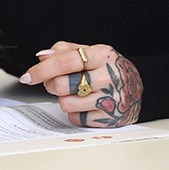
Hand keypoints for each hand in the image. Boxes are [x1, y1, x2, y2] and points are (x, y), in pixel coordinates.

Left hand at [20, 42, 141, 127]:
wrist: (140, 89)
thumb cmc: (110, 69)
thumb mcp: (93, 52)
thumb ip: (66, 50)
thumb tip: (42, 56)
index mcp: (102, 55)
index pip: (65, 61)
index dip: (42, 69)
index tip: (28, 76)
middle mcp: (107, 77)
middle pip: (61, 84)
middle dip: (51, 85)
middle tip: (56, 83)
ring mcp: (109, 99)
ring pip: (66, 103)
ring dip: (64, 99)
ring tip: (75, 93)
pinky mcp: (108, 119)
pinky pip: (76, 119)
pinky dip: (75, 113)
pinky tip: (86, 105)